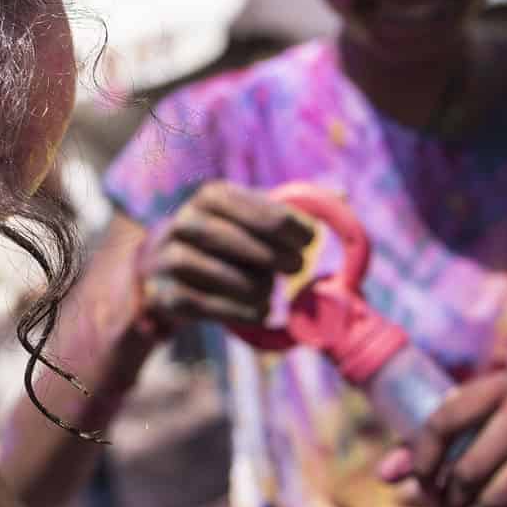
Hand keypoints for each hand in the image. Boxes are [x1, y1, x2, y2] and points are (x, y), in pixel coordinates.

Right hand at [134, 181, 311, 333]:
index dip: (288, 226)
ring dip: (252, 285)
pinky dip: (236, 310)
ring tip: (272, 293)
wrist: (165, 272)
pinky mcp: (163, 293)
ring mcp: (168, 258)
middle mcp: (184, 221)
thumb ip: (292, 209)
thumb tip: (343, 194)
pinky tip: (260, 312)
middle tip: (298, 268)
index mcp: (211, 195)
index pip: (254, 206)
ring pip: (213, 270)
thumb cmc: (226, 241)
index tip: (310, 242)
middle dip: (271, 255)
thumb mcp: (252, 217)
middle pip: (230, 236)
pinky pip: (200, 303)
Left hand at [377, 372, 506, 506]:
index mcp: (497, 384)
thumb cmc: (505, 447)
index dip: (423, 461)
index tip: (422, 485)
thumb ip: (421, 451)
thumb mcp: (465, 438)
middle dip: (452, 498)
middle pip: (471, 464)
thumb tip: (385, 475)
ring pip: (501, 491)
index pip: (444, 421)